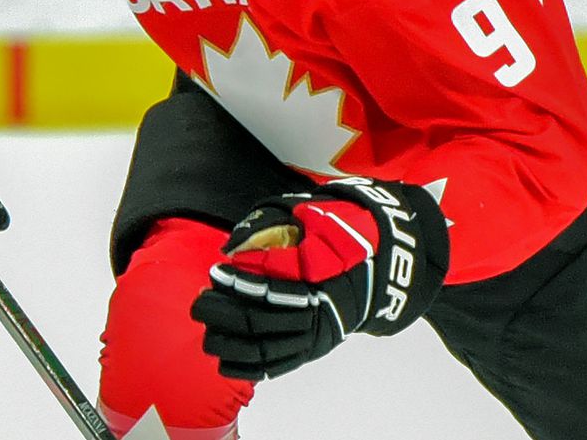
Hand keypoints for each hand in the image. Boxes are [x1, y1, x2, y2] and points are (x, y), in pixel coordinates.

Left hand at [191, 176, 448, 379]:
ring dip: (229, 343)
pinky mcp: (313, 351)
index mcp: (318, 283)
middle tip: (200, 302)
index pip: (269, 290)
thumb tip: (233, 244)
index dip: (238, 284)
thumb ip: (273, 223)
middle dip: (223, 314)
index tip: (215, 273)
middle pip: (259, 323)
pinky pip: (277, 367)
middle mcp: (316, 317)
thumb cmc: (344, 238)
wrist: (386, 271)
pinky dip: (248, 368)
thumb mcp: (316, 218)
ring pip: (264, 350)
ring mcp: (315, 338)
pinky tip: (225, 361)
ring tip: (207, 330)